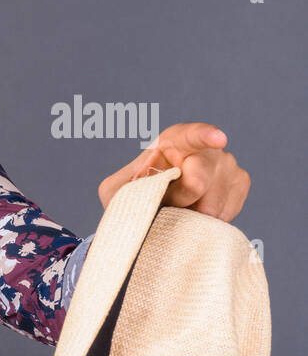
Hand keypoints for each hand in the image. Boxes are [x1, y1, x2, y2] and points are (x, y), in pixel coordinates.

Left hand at [96, 122, 249, 221]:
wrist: (151, 213)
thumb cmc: (132, 195)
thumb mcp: (116, 190)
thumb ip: (126, 185)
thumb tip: (147, 184)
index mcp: (172, 141)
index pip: (192, 134)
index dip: (205, 136)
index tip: (218, 140)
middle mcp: (204, 148)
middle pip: (204, 173)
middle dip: (186, 196)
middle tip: (171, 206)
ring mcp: (225, 163)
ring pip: (217, 197)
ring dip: (194, 213)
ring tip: (177, 211)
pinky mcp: (238, 182)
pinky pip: (228, 209)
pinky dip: (210, 221)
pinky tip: (195, 217)